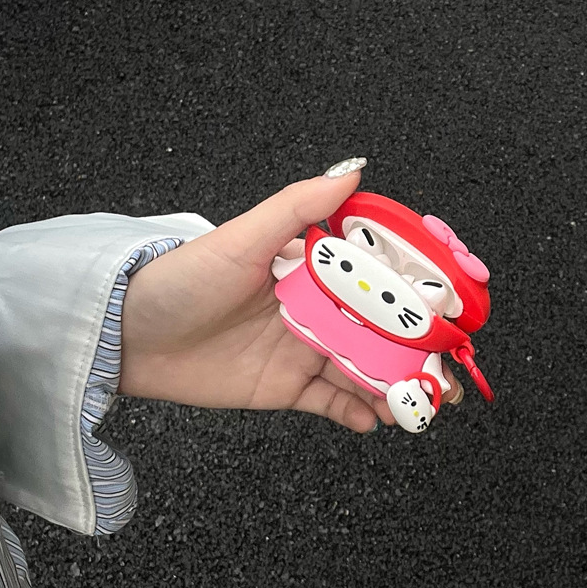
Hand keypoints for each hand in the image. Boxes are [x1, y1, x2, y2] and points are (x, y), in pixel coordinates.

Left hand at [119, 163, 461, 432]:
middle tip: (451, 367)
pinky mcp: (284, 386)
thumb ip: (299, 206)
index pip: (379, 275)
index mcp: (313, 268)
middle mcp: (316, 308)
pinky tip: (374, 419)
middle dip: (420, 349)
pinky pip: (331, 402)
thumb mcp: (243, 236)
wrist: (127, 335)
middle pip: (381, 329)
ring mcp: (303, 349)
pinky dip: (356, 411)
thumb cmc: (183, 277)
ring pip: (364, 369)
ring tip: (424, 403)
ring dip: (397, 386)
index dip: (421, 288)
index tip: (459, 300)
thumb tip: (355, 168)